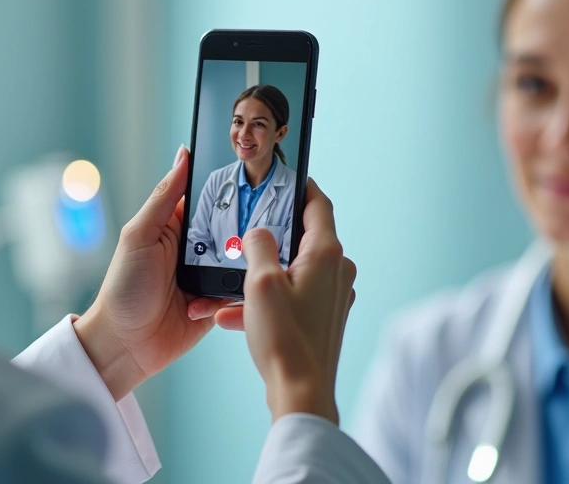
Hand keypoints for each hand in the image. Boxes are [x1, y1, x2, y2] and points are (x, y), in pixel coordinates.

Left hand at [74, 146, 230, 399]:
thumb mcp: (139, 235)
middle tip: (260, 223)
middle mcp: (196, 249)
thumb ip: (163, 197)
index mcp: (176, 226)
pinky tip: (225, 295)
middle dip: (246, 226)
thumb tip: (183, 155)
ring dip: (243, 262)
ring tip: (238, 265)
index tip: (253, 174)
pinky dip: (237, 293)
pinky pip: (241, 292)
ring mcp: (209, 276)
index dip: (230, 187)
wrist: (124, 345)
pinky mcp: (218, 303)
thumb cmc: (123, 289)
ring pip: (243, 259)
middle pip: (234, 228)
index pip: (210, 198)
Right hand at [214, 179, 355, 424]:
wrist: (301, 392)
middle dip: (271, 235)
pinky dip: (268, 299)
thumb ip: (257, 246)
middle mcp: (338, 271)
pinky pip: (293, 295)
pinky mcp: (325, 316)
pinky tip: (236, 316)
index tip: (283, 177)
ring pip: (293, 269)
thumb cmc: (284, 339)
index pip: (317, 204)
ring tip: (231, 287)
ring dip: (262, 274)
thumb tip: (257, 232)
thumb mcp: (259, 283)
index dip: (300, 186)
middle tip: (246, 229)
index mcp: (326, 254)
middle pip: (304, 236)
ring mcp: (334, 295)